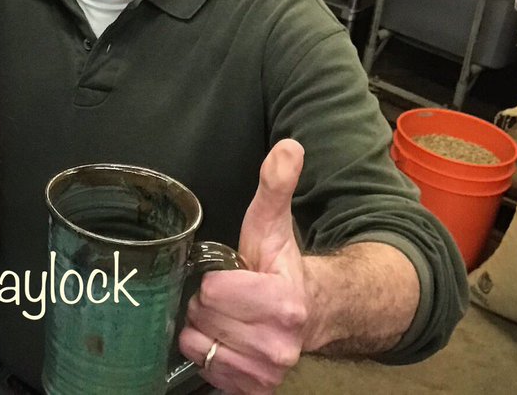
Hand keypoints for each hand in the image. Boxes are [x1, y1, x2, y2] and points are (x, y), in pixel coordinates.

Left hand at [178, 139, 309, 394]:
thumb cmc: (283, 266)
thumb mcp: (273, 222)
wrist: (315, 313)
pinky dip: (209, 355)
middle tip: (226, 295)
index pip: (215, 291)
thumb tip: (289, 146)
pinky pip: (209, 372)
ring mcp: (268, 372)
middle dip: (205, 303)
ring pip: (201, 346)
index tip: (230, 273)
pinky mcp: (255, 388)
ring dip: (204, 330)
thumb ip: (276, 184)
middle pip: (203, 318)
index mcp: (285, 304)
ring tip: (226, 316)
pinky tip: (225, 338)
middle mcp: (280, 346)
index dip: (213, 278)